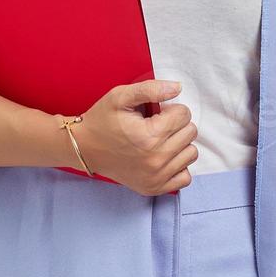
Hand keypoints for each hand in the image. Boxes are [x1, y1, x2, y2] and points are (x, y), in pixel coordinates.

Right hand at [69, 80, 197, 195]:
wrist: (85, 148)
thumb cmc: (102, 120)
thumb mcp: (120, 96)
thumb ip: (150, 89)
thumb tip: (178, 88)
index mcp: (149, 136)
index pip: (184, 114)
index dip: (170, 109)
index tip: (155, 113)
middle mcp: (156, 159)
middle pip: (190, 133)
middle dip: (176, 124)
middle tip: (156, 125)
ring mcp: (156, 177)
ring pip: (191, 153)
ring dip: (179, 144)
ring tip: (159, 140)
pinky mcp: (154, 188)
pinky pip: (185, 177)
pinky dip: (178, 166)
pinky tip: (162, 157)